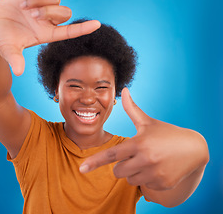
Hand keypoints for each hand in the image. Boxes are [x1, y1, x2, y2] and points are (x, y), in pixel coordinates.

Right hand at [0, 0, 100, 75]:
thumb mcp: (8, 49)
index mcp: (47, 35)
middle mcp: (49, 21)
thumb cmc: (2, 39)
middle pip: (66, 12)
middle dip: (49, 11)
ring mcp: (44, 7)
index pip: (70, 32)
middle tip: (31, 15)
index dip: (84, 29)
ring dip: (40, 0)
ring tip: (24, 7)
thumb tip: (18, 72)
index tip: (97, 25)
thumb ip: (14, 59)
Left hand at [80, 88, 207, 190]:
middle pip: (118, 171)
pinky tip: (157, 169)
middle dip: (121, 165)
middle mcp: (145, 160)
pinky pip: (143, 185)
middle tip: (134, 156)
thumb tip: (124, 90)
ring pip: (129, 179)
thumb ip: (132, 109)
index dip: (95, 161)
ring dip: (133, 172)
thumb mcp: (148, 122)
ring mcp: (154, 173)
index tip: (82, 169)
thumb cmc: (167, 133)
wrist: (193, 149)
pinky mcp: (162, 184)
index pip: (111, 154)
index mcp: (138, 143)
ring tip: (147, 161)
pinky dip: (146, 178)